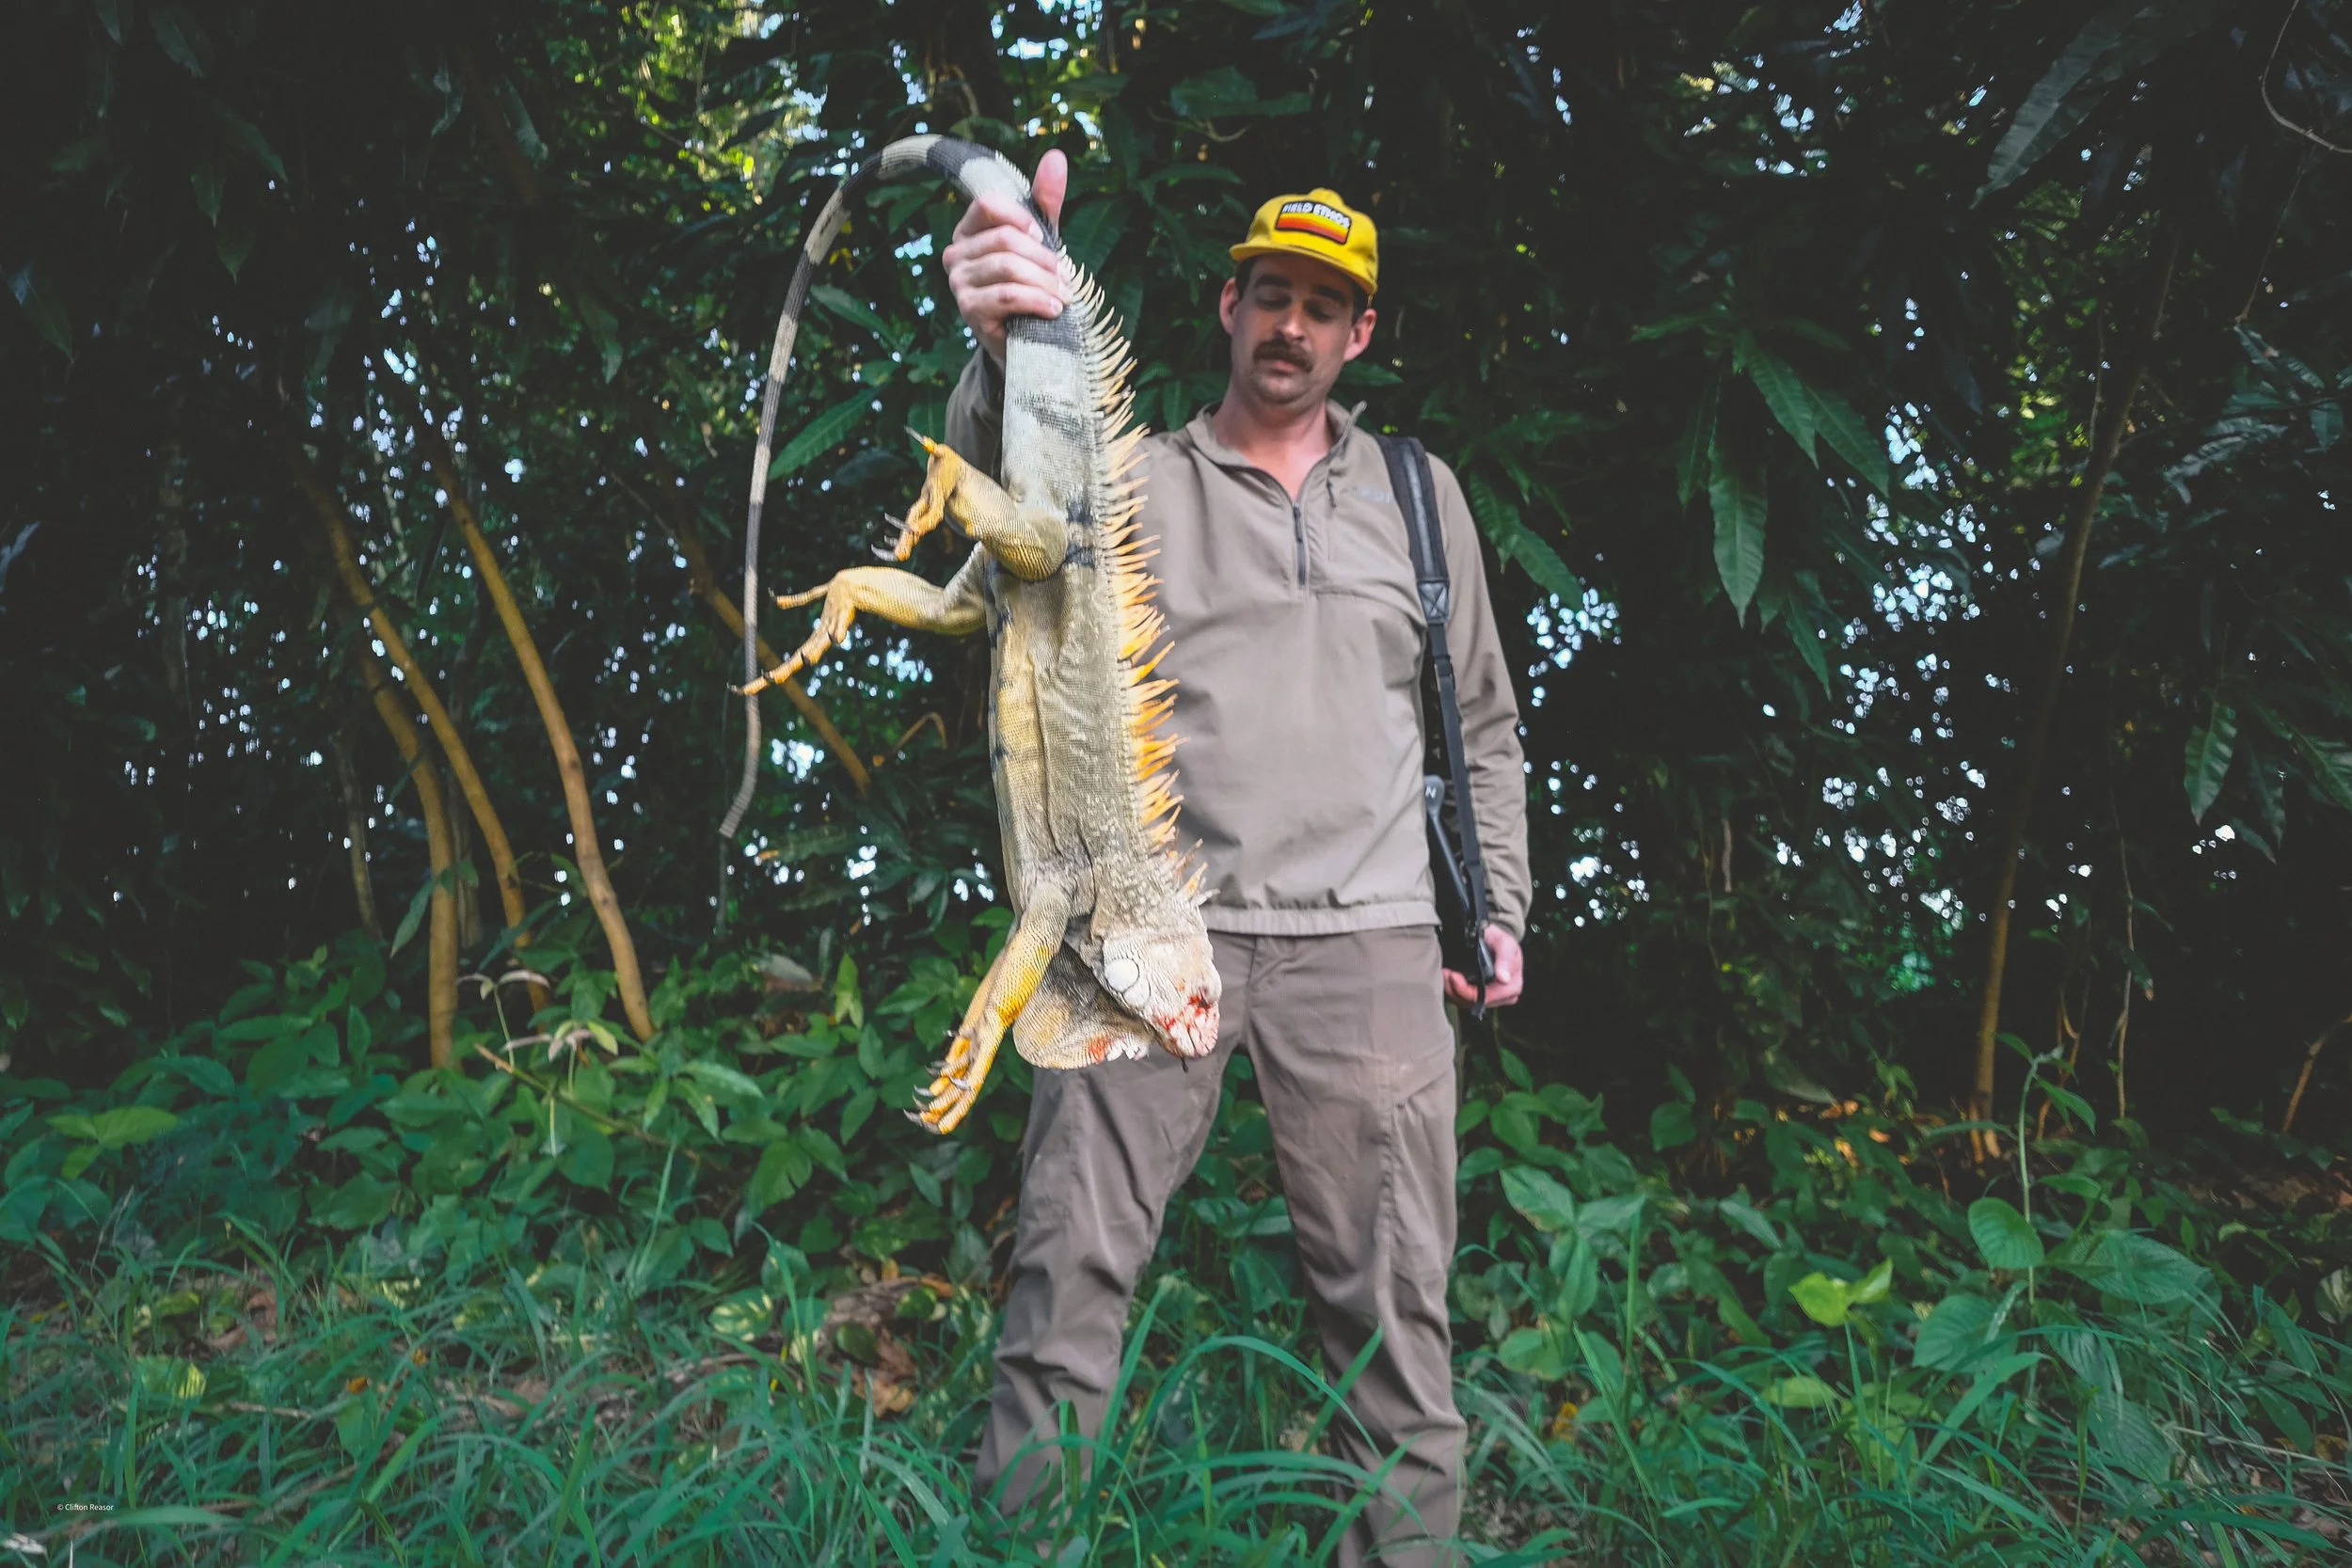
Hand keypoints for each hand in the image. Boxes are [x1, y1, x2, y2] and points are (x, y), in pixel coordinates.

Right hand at [943, 149, 1068, 365]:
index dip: (1022, 218)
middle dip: (1044, 259)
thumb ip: (1045, 200)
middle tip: (1066, 278)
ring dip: (1045, 282)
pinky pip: (1007, 296)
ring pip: (1008, 268)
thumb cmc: (1030, 281)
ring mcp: (958, 282)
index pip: (988, 204)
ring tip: (1064, 295)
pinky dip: (1037, 301)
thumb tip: (1056, 156)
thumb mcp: (1041, 239)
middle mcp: (956, 253)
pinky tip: (1054, 309)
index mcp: (969, 229)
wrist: (1025, 336)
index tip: (1045, 238)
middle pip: (1005, 239)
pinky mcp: (969, 310)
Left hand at [1444, 925, 1523, 1007]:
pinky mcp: (1478, 999)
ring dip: (1451, 989)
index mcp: (1513, 986)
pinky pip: (1460, 1001)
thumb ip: (1505, 958)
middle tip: (1446, 972)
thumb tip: (1504, 978)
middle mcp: (1503, 997)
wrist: (1489, 939)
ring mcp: (1490, 999)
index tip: (1454, 976)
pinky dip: (1451, 990)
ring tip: (1445, 973)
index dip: (1468, 990)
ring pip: (1465, 1003)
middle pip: (1475, 1002)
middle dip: (1456, 988)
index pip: (1488, 997)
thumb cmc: (1498, 941)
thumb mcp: (1504, 943)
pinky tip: (1448, 978)